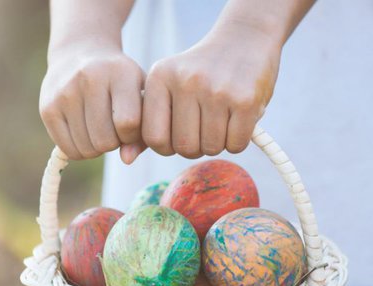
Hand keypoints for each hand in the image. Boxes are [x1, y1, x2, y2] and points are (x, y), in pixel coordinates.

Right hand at [39, 43, 145, 161]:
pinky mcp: (48, 108)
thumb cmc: (119, 82)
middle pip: (105, 141)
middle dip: (113, 143)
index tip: (130, 127)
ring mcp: (65, 93)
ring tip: (98, 129)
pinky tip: (83, 133)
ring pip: (87, 149)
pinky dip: (80, 150)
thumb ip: (143, 130)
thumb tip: (127, 160)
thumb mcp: (139, 96)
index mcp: (120, 72)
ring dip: (96, 147)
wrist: (79, 54)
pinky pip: (69, 150)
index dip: (132, 135)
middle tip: (112, 129)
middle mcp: (89, 78)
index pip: (128, 123)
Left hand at [141, 23, 281, 159]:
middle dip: (193, 148)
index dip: (166, 147)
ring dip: (216, 144)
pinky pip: (236, 144)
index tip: (176, 136)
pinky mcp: (245, 100)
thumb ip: (147, 123)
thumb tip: (127, 159)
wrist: (244, 39)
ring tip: (219, 123)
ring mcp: (217, 90)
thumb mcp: (167, 88)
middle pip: (183, 147)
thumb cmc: (199, 74)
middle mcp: (186, 82)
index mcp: (160, 77)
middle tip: (201, 131)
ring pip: (210, 148)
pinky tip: (236, 122)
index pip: (153, 138)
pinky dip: (236, 142)